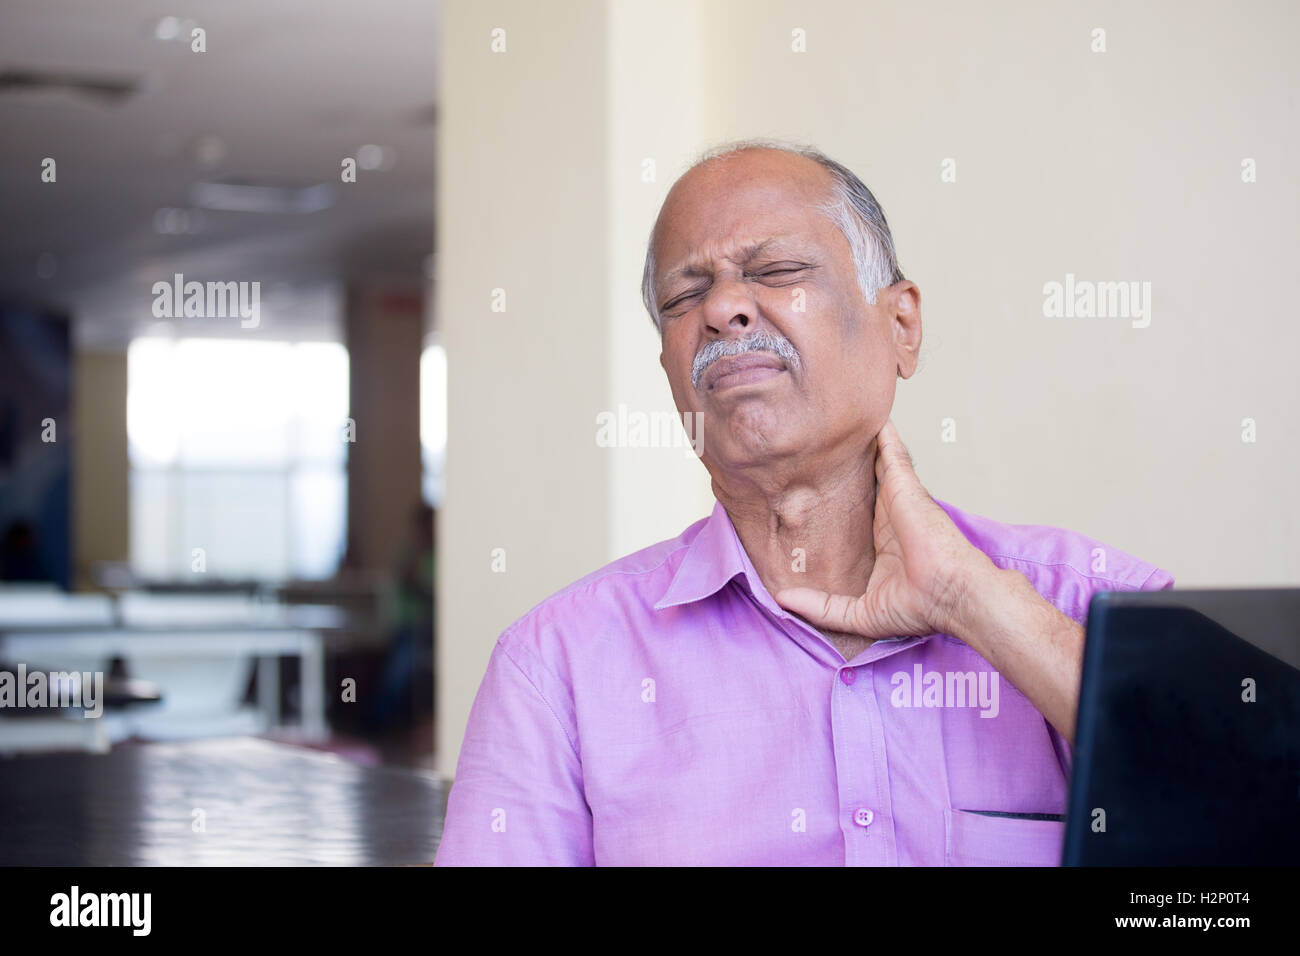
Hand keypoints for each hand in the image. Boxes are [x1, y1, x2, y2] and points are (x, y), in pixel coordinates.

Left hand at [774, 419, 995, 639]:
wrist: (949, 594)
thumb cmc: (917, 605)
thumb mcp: (857, 612)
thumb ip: (820, 606)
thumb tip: (782, 599)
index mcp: (878, 538)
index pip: (852, 510)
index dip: (833, 499)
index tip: (808, 489)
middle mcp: (887, 514)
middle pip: (860, 480)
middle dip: (840, 464)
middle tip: (815, 443)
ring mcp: (897, 497)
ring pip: (875, 461)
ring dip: (859, 442)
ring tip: (835, 418)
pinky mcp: (905, 485)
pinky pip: (891, 451)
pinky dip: (882, 432)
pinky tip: (867, 412)